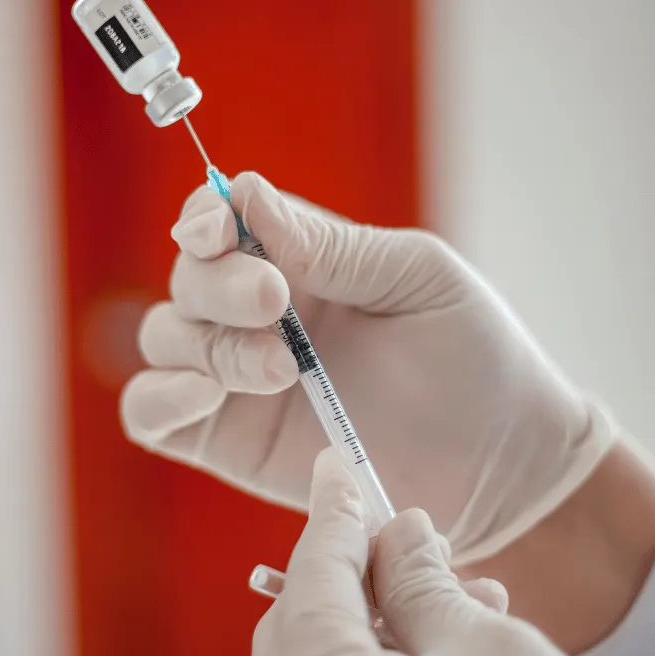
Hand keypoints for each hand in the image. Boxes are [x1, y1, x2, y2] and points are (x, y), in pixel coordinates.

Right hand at [121, 171, 611, 561]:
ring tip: (282, 367)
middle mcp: (259, 315)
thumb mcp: (418, 277)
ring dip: (206, 342)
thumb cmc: (475, 354)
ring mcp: (239, 379)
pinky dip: (157, 397)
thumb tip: (244, 193)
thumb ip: (333, 246)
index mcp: (302, 261)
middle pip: (186, 277)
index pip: (219, 221)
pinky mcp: (229, 444)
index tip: (223, 229)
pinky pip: (149, 414)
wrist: (505, 462)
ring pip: (164, 338)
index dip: (205, 218)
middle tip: (277, 302)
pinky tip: (206, 396)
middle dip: (219, 284)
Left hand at [248, 448, 615, 655]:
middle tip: (406, 534)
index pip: (313, 573)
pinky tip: (451, 648)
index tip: (334, 461)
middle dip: (357, 570)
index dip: (333, 509)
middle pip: (304, 623)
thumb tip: (399, 530)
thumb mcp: (488, 647)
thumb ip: (423, 580)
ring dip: (385, 618)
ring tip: (463, 588)